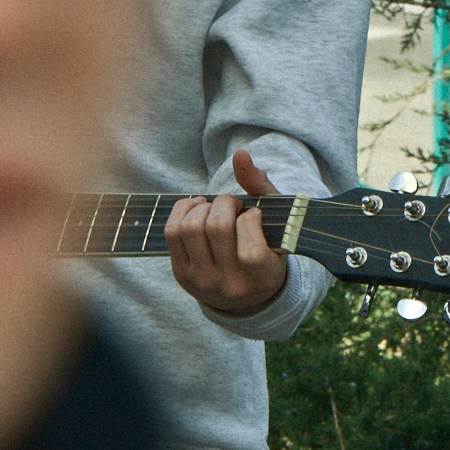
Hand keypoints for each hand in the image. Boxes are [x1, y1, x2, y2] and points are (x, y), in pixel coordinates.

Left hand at [166, 149, 289, 315]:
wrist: (248, 293)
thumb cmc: (269, 248)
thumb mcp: (278, 222)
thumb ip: (261, 187)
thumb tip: (240, 155)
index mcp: (261, 277)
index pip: (250, 251)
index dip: (250, 220)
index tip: (254, 215)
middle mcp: (229, 284)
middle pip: (216, 228)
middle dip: (225, 203)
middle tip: (234, 204)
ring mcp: (202, 281)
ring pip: (190, 228)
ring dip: (203, 206)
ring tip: (215, 207)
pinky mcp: (181, 275)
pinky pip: (172, 233)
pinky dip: (183, 210)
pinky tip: (198, 208)